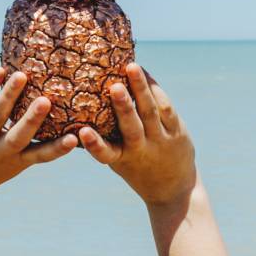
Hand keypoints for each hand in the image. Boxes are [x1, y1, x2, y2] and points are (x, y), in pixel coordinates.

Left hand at [0, 67, 76, 214]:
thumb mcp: (10, 163)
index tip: (76, 139)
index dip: (59, 148)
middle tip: (46, 101)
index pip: (41, 155)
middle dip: (32, 119)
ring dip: (9, 95)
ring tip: (21, 75)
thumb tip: (52, 113)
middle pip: (18, 135)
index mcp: (17, 161)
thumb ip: (28, 143)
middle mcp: (0, 152)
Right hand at [79, 61, 196, 209]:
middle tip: (116, 87)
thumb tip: (79, 108)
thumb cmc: (136, 168)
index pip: (105, 153)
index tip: (83, 132)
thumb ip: (106, 139)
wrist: (174, 189)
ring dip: (141, 88)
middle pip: (133, 127)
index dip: (94, 143)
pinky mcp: (177, 130)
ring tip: (132, 67)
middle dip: (124, 107)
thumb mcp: (119, 160)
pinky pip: (166, 107)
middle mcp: (141, 149)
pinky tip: (144, 72)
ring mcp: (161, 139)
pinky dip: (154, 88)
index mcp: (122, 159)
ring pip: (151, 111)